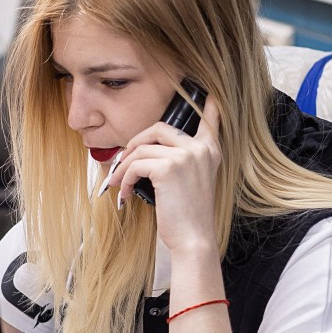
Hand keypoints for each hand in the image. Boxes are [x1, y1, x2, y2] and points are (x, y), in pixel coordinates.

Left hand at [111, 109, 221, 254]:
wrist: (193, 239)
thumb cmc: (189, 217)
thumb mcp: (192, 183)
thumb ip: (181, 162)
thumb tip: (148, 152)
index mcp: (210, 152)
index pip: (211, 120)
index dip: (207, 105)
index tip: (208, 93)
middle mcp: (201, 149)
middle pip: (159, 128)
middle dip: (136, 142)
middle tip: (124, 161)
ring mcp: (185, 156)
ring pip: (142, 149)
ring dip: (124, 167)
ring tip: (120, 183)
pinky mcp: (168, 168)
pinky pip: (136, 165)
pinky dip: (125, 179)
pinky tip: (126, 193)